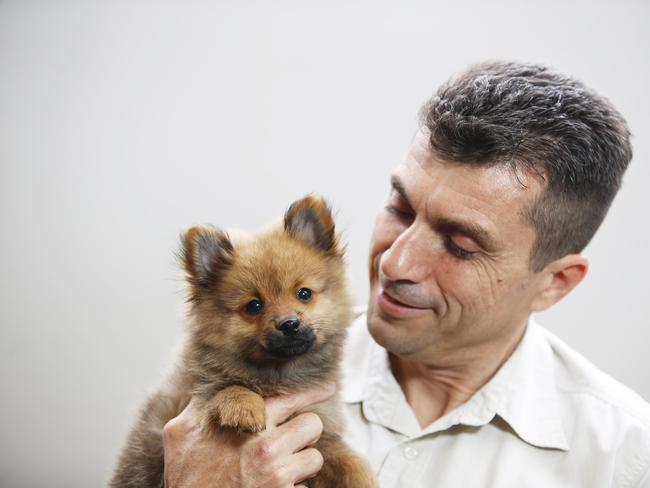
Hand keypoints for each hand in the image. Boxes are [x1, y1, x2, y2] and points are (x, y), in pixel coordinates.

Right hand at [162, 383, 335, 487]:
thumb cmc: (187, 480)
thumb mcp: (181, 433)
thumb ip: (201, 405)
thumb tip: (212, 389)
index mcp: (246, 425)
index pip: (292, 397)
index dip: (312, 391)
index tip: (327, 387)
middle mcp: (266, 447)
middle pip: (312, 424)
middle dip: (304, 433)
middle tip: (291, 440)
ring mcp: (278, 476)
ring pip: (314, 458)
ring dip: (301, 463)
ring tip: (279, 468)